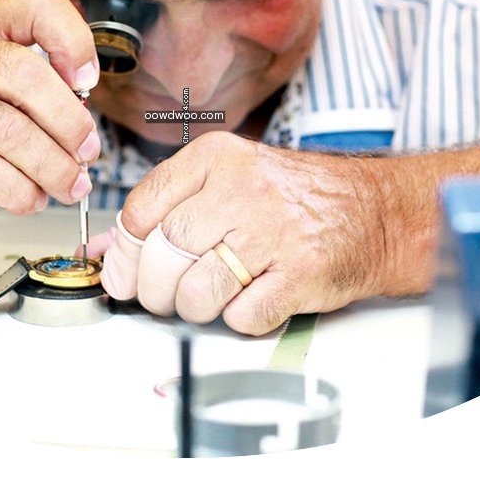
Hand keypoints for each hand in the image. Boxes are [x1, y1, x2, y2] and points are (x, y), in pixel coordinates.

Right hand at [0, 0, 100, 216]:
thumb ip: (21, 75)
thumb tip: (81, 117)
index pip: (36, 4)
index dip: (73, 39)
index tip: (86, 79)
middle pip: (26, 76)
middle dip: (69, 122)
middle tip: (87, 151)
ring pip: (10, 134)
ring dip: (53, 167)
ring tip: (69, 184)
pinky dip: (19, 193)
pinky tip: (29, 197)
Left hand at [92, 132, 400, 335]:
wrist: (375, 211)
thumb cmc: (294, 198)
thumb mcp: (226, 181)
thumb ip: (163, 209)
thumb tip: (104, 249)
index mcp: (216, 158)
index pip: (141, 210)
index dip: (124, 253)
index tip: (125, 271)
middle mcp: (242, 189)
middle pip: (163, 255)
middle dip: (153, 289)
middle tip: (163, 295)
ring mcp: (273, 232)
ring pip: (196, 293)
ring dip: (194, 309)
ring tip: (210, 298)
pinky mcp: (301, 274)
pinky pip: (242, 317)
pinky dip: (239, 320)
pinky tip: (252, 299)